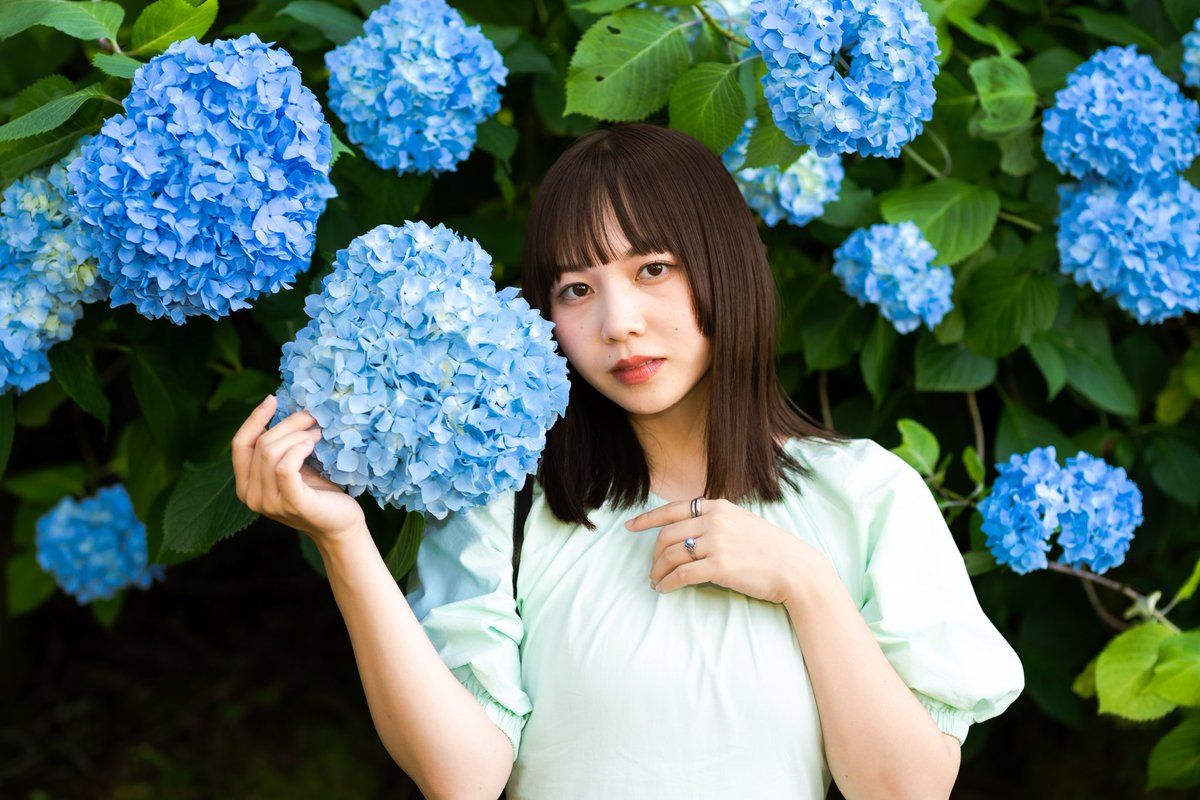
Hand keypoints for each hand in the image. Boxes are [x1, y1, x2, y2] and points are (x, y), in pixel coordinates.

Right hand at [231, 394, 365, 547]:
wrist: (341, 524)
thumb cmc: (319, 491)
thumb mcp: (293, 465)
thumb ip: (279, 446)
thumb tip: (280, 406)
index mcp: (245, 486)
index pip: (239, 444)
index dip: (254, 419)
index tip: (273, 399)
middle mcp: (251, 497)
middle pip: (260, 444)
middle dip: (287, 424)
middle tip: (312, 418)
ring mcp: (269, 503)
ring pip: (271, 452)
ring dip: (297, 435)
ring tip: (317, 433)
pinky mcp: (293, 504)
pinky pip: (285, 467)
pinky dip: (299, 449)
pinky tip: (313, 444)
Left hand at [626, 498, 822, 604]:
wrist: (797, 569)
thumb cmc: (771, 549)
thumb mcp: (742, 522)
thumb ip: (716, 521)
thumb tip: (688, 532)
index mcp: (718, 506)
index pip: (672, 509)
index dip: (647, 519)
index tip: (630, 526)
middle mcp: (715, 520)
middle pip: (667, 535)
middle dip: (653, 555)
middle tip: (651, 570)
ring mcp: (717, 542)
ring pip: (671, 555)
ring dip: (658, 571)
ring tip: (656, 582)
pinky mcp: (720, 566)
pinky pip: (682, 575)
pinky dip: (668, 583)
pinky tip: (665, 590)